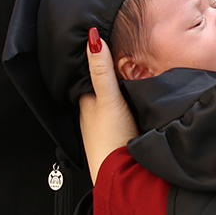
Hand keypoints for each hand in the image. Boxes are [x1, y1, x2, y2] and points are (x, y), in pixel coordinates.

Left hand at [79, 28, 138, 183]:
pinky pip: (115, 119)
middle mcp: (89, 116)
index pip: (87, 77)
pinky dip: (120, 110)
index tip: (101, 46)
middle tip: (117, 61)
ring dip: (112, 95)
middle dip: (105, 79)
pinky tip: (130, 108)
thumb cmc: (111, 138)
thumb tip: (92, 39)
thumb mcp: (108, 98)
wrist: (120, 175)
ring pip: (105, 106)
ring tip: (126, 80)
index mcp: (85, 103)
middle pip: (96, 91)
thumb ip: (102, 71)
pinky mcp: (113, 141)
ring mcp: (100, 130)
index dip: (95, 62)